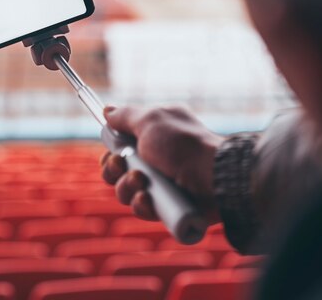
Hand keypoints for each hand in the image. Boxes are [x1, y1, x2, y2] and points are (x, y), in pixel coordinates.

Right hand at [100, 105, 223, 224]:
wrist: (215, 177)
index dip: (111, 154)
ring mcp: (162, 185)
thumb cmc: (183, 144)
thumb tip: (107, 110)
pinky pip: (143, 210)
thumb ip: (125, 116)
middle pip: (117, 172)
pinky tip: (149, 199)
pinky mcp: (167, 207)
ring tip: (142, 182)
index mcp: (153, 137)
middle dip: (114, 171)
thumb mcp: (150, 120)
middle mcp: (155, 161)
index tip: (114, 153)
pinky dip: (142, 205)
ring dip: (126, 187)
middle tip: (123, 166)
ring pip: (126, 192)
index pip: (120, 149)